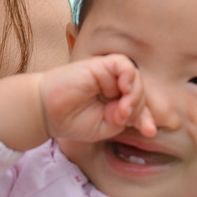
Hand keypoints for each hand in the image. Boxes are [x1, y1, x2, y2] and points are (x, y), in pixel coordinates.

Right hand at [40, 55, 155, 142]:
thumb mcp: (106, 126)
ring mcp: (107, 75)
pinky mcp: (99, 65)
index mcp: (116, 100)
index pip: (140, 105)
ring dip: (134, 95)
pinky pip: (123, 64)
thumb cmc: (73, 120)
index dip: (147, 117)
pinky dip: (128, 76)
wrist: (47, 112)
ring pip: (135, 78)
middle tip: (124, 119)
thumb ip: (125, 118)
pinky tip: (123, 88)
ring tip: (123, 109)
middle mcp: (114, 85)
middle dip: (138, 108)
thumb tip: (142, 115)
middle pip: (140, 92)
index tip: (149, 131)